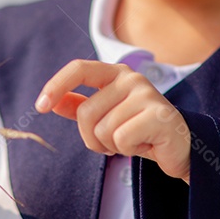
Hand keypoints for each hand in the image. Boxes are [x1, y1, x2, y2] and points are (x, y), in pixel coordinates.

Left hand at [34, 59, 190, 182]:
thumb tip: (51, 103)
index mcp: (116, 74)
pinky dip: (129, 149)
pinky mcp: (158, 115)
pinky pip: (121, 139)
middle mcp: (131, 78)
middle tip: (116, 141)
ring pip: (103, 130)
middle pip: (85, 113)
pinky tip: (146, 145)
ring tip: (134, 141)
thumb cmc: (140, 132)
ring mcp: (147, 95)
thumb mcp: (107, 118)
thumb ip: (80, 107)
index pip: (79, 69)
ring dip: (113, 146)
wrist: (180, 148)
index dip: (56, 86)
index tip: (39, 107)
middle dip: (93, 138)